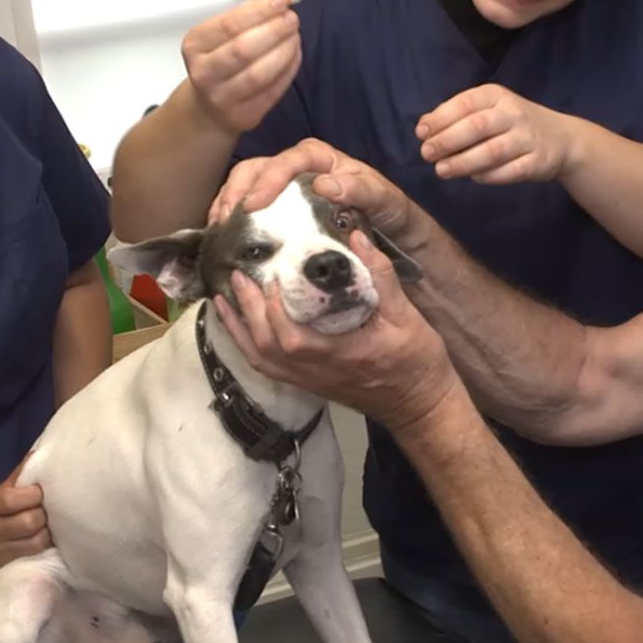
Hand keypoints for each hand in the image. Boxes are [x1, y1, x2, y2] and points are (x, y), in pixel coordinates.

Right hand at [0, 462, 49, 573]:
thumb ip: (17, 477)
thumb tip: (37, 455)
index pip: (12, 499)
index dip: (34, 494)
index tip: (40, 491)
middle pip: (29, 521)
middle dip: (43, 513)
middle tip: (46, 508)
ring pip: (36, 539)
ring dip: (48, 528)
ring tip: (48, 521)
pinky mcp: (7, 561)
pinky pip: (36, 551)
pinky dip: (46, 541)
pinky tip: (46, 533)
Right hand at [179, 0, 302, 133]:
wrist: (207, 107)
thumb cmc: (217, 62)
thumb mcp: (219, 35)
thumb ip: (246, 15)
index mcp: (195, 46)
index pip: (229, 24)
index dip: (260, 10)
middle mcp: (205, 73)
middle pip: (244, 49)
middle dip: (275, 29)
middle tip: (291, 18)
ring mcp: (223, 98)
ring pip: (260, 73)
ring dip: (285, 50)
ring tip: (294, 35)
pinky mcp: (245, 116)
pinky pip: (273, 91)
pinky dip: (289, 69)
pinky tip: (294, 54)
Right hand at [210, 138, 422, 243]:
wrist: (391, 225)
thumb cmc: (387, 207)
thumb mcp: (382, 197)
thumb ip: (359, 189)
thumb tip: (324, 184)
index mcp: (318, 157)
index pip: (287, 161)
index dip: (267, 180)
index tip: (252, 205)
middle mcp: (298, 166)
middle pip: (257, 167)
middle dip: (236, 189)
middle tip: (225, 217)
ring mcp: (286, 184)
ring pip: (247, 182)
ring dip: (228, 201)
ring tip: (218, 226)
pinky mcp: (280, 204)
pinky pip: (249, 202)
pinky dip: (234, 214)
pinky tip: (225, 232)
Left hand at [213, 230, 461, 432]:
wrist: (419, 405)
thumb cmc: (416, 362)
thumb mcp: (407, 316)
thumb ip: (380, 276)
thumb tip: (357, 237)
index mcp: (338, 355)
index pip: (290, 337)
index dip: (271, 308)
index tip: (268, 275)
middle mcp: (314, 372)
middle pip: (265, 347)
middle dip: (245, 311)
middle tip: (236, 276)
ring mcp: (308, 381)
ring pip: (260, 359)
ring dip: (238, 329)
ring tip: (223, 298)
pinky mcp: (308, 384)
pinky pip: (267, 367)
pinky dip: (248, 345)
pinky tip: (241, 326)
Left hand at [416, 85, 586, 183]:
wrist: (562, 140)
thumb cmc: (513, 124)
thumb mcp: (488, 110)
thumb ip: (457, 115)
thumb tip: (423, 126)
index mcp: (497, 96)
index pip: (465, 103)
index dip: (440, 118)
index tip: (421, 133)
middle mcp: (513, 113)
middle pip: (476, 126)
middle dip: (447, 140)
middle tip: (427, 154)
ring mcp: (527, 138)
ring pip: (492, 151)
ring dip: (463, 162)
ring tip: (441, 170)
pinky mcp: (538, 161)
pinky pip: (510, 171)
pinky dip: (489, 176)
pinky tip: (474, 178)